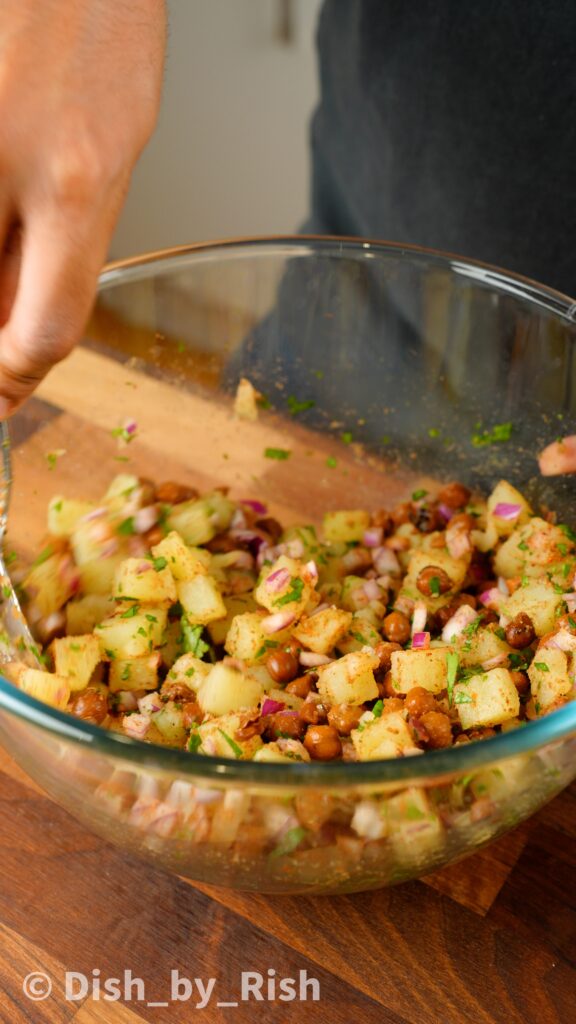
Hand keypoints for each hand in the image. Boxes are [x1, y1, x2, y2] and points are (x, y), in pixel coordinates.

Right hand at [0, 0, 165, 415]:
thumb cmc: (96, 24)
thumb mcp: (118, 146)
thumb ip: (68, 244)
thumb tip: (19, 326)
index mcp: (76, 180)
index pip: (44, 330)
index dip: (17, 380)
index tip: (5, 396)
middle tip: (11, 285)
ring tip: (16, 212)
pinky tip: (4, 178)